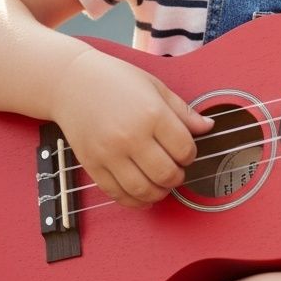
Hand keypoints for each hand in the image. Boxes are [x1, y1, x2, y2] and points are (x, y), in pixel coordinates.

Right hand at [50, 49, 213, 207]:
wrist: (72, 82)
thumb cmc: (116, 80)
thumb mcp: (156, 87)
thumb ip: (183, 111)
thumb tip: (208, 126)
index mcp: (152, 114)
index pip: (184, 149)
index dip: (191, 155)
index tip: (186, 152)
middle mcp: (131, 136)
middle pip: (166, 173)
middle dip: (178, 177)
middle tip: (177, 170)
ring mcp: (109, 153)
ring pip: (143, 189)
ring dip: (158, 193)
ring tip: (162, 185)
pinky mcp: (92, 165)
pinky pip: (116, 193)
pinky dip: (133, 201)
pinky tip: (142, 196)